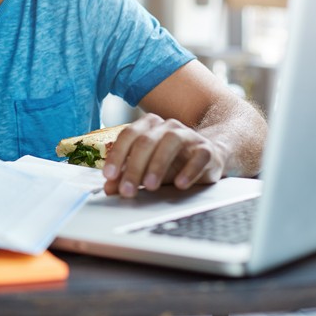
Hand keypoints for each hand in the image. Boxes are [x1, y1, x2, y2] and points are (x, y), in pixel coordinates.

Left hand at [101, 114, 225, 196]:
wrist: (207, 157)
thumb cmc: (171, 161)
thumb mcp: (146, 169)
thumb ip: (127, 175)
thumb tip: (108, 188)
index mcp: (148, 126)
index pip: (128, 135)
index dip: (117, 155)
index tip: (109, 175)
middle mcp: (167, 126)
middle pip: (146, 141)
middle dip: (134, 167)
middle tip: (127, 190)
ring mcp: (188, 135)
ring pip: (170, 142)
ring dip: (157, 165)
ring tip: (149, 186)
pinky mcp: (206, 149)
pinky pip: (198, 156)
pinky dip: (188, 171)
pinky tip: (179, 184)